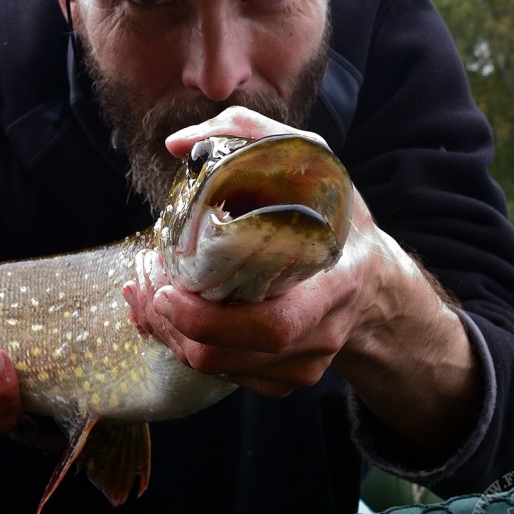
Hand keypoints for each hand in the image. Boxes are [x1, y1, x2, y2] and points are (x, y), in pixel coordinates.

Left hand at [124, 105, 481, 458]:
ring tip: (145, 284)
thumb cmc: (336, 216)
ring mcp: (302, 364)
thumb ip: (245, 134)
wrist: (371, 282)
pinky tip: (165, 307)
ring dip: (163, 329)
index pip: (272, 325)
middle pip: (224, 354)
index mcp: (334, 285)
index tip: (167, 290)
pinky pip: (218, 372)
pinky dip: (179, 341)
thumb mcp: (310, 160)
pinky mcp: (283, 379)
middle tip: (142, 275)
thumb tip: (177, 144)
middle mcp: (320, 334)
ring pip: (212, 367)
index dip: (209, 319)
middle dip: (166, 321)